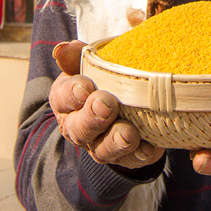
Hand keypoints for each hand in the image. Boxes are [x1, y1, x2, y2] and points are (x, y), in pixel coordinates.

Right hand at [49, 40, 164, 169]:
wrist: (130, 94)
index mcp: (68, 98)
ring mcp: (99, 144)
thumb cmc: (108, 73)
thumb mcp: (95, 60)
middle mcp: (78, 125)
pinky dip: (139, 155)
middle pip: (78, 128)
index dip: (72, 93)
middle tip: (107, 105)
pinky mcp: (123, 156)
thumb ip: (80, 55)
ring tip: (128, 134)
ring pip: (101, 150)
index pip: (62, 97)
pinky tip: (149, 149)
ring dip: (114, 142)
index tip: (86, 86)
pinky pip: (129, 161)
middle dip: (92, 118)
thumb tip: (62, 49)